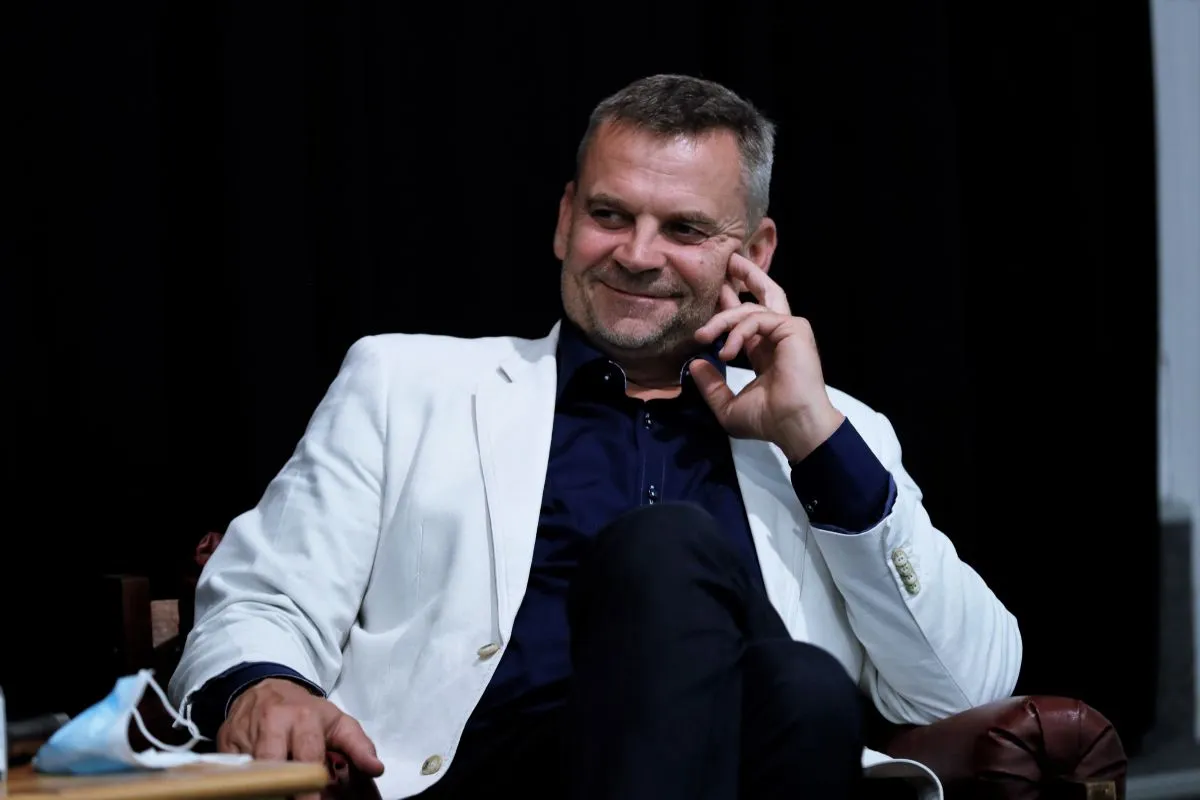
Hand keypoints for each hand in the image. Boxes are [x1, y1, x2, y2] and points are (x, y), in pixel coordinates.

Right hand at [219, 678, 383, 799]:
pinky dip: (244, 781)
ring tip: (274, 791)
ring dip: (263, 786)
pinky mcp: (224, 744)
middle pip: (273, 765)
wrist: (265, 688)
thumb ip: (359, 746)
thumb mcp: (337, 722)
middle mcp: (272, 723)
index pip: (307, 756)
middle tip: (290, 798)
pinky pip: (232, 770)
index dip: (308, 785)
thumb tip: (376, 769)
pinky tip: (255, 786)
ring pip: (251, 770)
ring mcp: (245, 733)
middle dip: (281, 789)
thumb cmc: (304, 711)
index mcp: (303, 718)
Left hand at [691, 253, 844, 461]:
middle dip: (746, 273)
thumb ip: (712, 384)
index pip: (746, 317)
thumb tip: (694, 364)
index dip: (728, 304)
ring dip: (722, 319)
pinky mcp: (793, 328)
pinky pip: (757, 318)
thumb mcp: (727, 404)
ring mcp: (788, 329)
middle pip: (764, 292)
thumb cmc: (768, 420)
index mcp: (766, 348)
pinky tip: (727, 351)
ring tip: (703, 336)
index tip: (713, 294)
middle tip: (728, 259)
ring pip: (750, 307)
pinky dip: (738, 332)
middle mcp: (778, 334)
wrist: (794, 426)